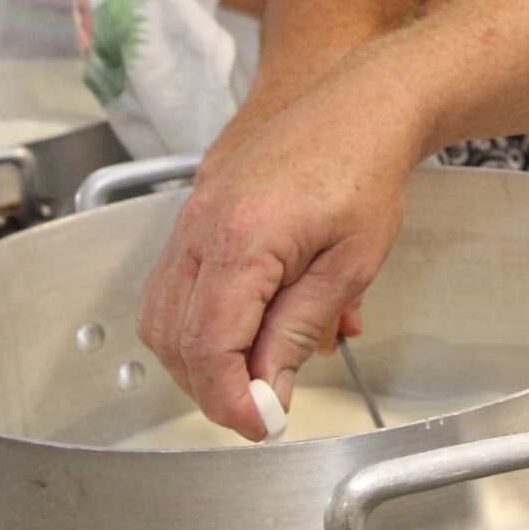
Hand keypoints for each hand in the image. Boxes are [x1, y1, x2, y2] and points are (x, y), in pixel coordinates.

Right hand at [138, 67, 416, 438]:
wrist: (361, 105)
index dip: (229, 398)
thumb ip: (299, 328)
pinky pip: (173, 284)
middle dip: (211, 385)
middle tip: (261, 407)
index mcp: (243, 238)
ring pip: (163, 315)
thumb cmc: (365, 170)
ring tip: (253, 375)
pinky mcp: (195, 213)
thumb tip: (268, 388)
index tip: (260, 424)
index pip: (209, 345)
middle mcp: (202, 226)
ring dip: (199, 357)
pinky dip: (197, 321)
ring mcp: (191, 217)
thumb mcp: (349, 264)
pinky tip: (243, 333)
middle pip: (175, 336)